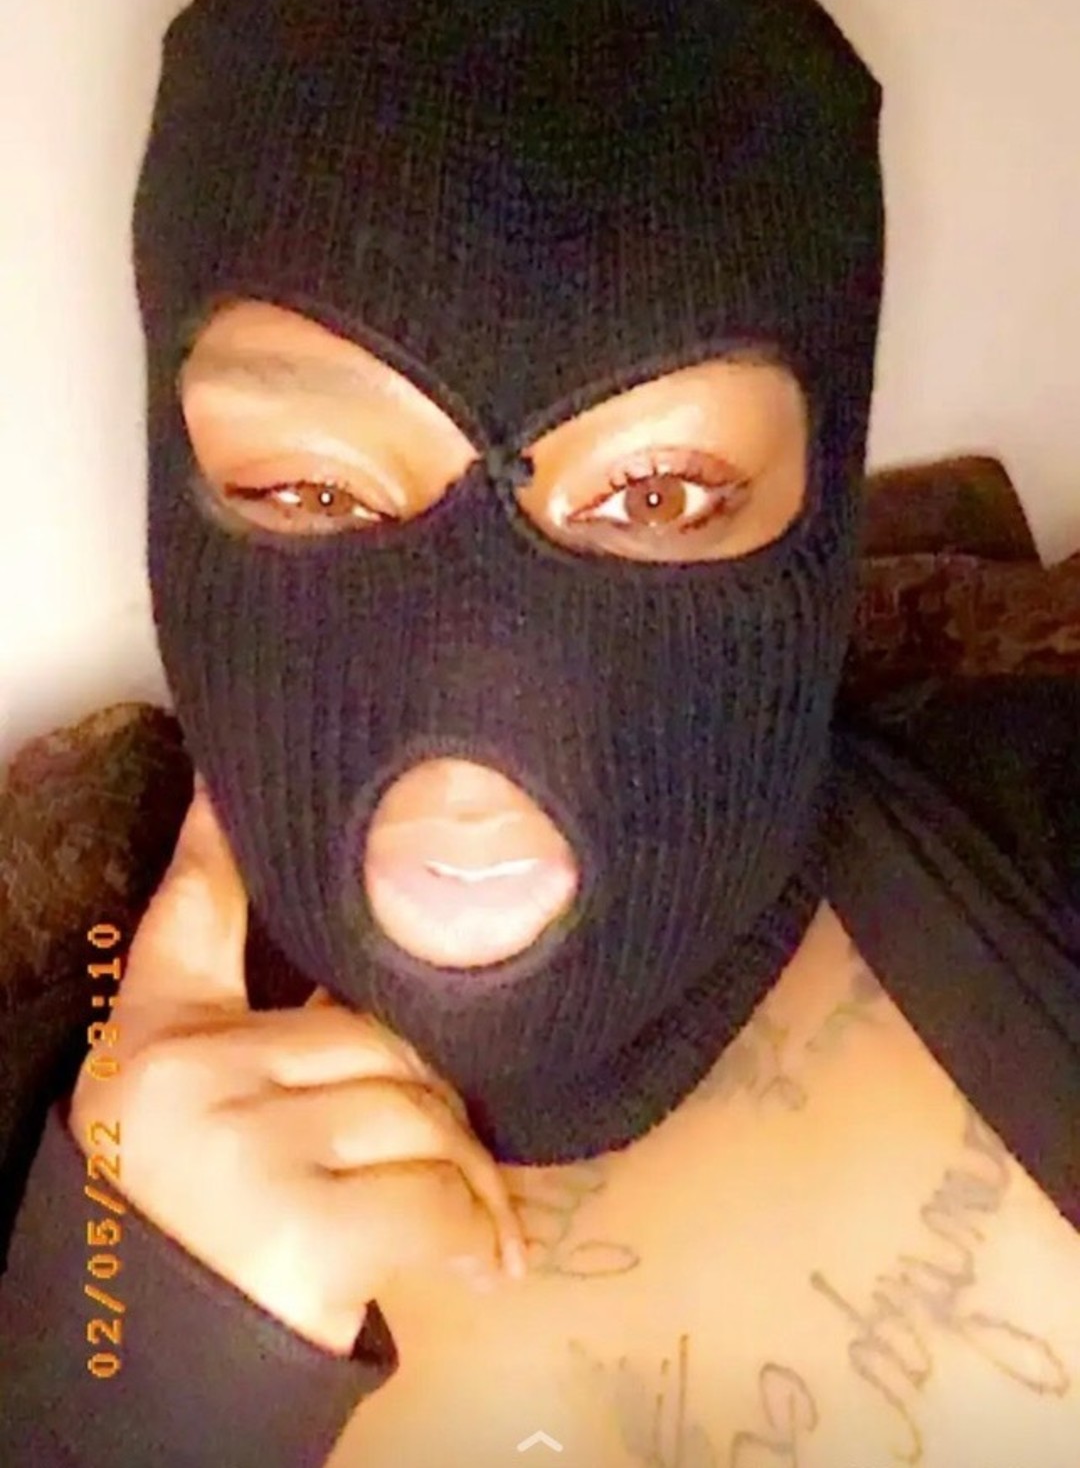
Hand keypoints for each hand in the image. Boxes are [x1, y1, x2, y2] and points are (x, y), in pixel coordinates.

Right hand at [70, 781, 526, 1354]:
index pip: (193, 911)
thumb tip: (361, 990)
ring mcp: (245, 1144)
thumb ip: (254, 1044)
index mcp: (155, 1043)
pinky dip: (476, 1235)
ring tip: (467, 1229)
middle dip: (431, 1106)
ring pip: (419, 1114)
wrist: (154, 1380)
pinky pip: (438, 1193)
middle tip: (448, 1169)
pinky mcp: (302, 1224)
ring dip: (466, 1180)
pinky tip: (477, 1265)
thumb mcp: (191, 1127)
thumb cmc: (190, 1239)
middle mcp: (191, 1074)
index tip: (234, 771)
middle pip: (376, 1038)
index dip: (222, 837)